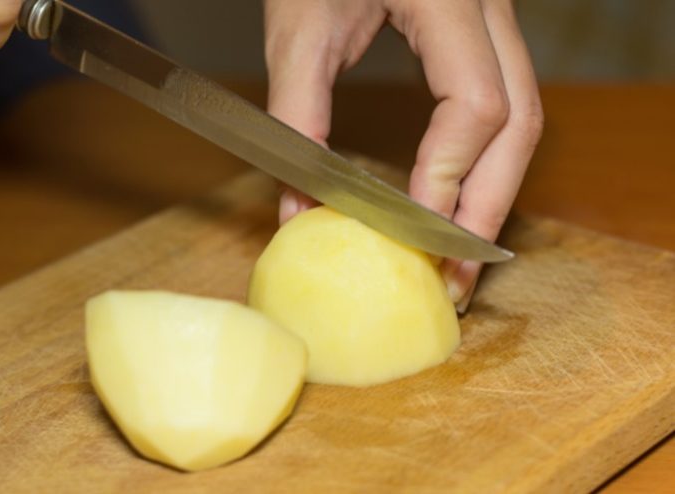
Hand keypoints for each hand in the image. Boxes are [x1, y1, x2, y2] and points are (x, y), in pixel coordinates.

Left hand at [264, 0, 543, 307]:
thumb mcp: (300, 27)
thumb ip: (297, 116)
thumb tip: (297, 210)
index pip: (476, 106)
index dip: (450, 178)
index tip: (416, 237)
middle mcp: (490, 8)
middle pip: (521, 122)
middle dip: (487, 207)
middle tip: (456, 278)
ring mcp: (495, 19)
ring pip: (524, 119)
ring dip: (494, 193)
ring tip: (460, 255)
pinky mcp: (482, 35)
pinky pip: (505, 106)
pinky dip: (486, 163)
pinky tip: (459, 202)